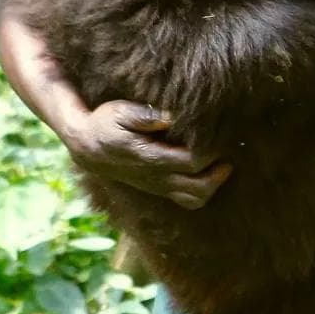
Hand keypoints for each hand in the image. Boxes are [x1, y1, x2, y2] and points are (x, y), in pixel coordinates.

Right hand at [60, 100, 231, 209]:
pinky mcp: (160, 189)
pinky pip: (188, 201)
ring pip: (196, 198)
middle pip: (200, 186)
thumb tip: (172, 116)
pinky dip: (203, 192)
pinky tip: (208, 174)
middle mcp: (157, 177)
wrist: (87, 148)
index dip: (210, 152)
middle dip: (218, 172)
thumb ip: (146, 115)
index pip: (191, 162)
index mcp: (151, 158)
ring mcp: (159, 186)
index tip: (218, 136)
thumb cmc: (105, 124)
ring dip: (214, 185)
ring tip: (221, 165)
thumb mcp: (120, 112)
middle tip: (227, 153)